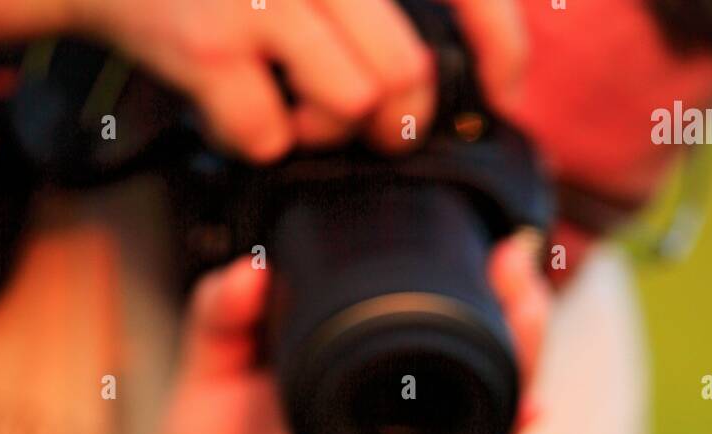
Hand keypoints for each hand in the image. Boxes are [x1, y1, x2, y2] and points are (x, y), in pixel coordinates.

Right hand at [71, 0, 526, 158]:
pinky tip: (236, 109)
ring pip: (351, 104)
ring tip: (289, 105)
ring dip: (322, 129)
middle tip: (366, 122)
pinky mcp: (210, 44)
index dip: (499, 47)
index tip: (501, 91)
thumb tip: (449, 82)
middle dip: (393, 119)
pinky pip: (269, 136)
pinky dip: (256, 141)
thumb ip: (373, 12)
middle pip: (407, 74)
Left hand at [135, 235, 547, 433]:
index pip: (428, 339)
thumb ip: (222, 317)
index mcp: (355, 392)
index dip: (471, 292)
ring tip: (528, 307)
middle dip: (520, 315)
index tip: (486, 240)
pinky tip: (522, 409)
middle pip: (482, 371)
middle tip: (516, 258)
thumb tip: (251, 265)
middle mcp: (390, 431)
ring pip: (486, 416)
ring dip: (521, 363)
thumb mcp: (209, 377)